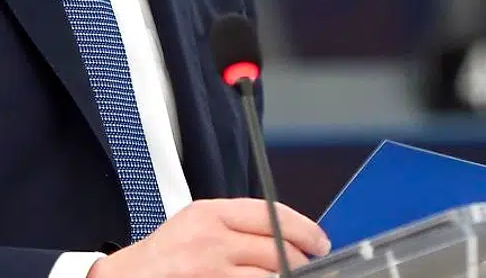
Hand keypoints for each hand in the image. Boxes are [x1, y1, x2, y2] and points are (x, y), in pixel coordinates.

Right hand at [88, 198, 330, 277]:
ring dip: (286, 277)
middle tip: (309, 265)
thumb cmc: (167, 256)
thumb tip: (285, 235)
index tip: (319, 241)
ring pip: (272, 275)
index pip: (272, 215)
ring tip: (289, 275)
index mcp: (210, 214)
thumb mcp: (198, 225)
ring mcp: (212, 271)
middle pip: (279, 249)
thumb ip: (237, 226)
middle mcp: (212, 240)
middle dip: (301, 261)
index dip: (304, 229)